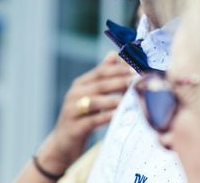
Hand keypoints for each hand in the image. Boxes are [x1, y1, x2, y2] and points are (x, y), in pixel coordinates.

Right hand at [19, 52, 134, 180]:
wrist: (62, 144)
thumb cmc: (82, 118)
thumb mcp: (90, 96)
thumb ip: (101, 77)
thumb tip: (114, 55)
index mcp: (80, 84)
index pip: (101, 71)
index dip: (119, 69)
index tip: (136, 69)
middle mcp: (74, 94)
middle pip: (100, 84)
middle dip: (120, 81)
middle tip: (137, 81)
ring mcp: (72, 111)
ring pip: (95, 101)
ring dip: (114, 99)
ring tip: (130, 98)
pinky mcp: (74, 128)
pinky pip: (93, 120)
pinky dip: (107, 117)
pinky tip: (119, 115)